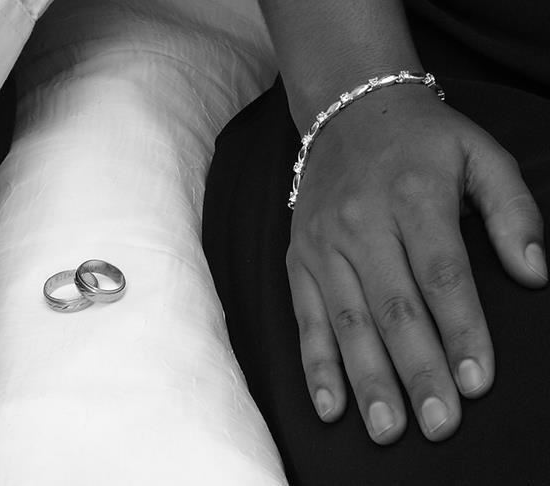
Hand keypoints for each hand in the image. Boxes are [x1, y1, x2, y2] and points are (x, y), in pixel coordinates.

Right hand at [286, 85, 545, 443]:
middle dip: (418, 370)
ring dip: (368, 379)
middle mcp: (362, 223)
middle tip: (439, 425)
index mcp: (414, 195)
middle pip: (393, 308)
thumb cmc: (422, 140)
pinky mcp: (299, 261)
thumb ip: (513, 211)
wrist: (345, 112)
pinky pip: (307, 318)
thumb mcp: (481, 154)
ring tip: (388, 429)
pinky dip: (316, 365)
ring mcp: (323, 245)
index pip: (441, 273)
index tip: (478, 382)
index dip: (461, 329)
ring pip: (348, 322)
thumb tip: (536, 274)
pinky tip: (330, 407)